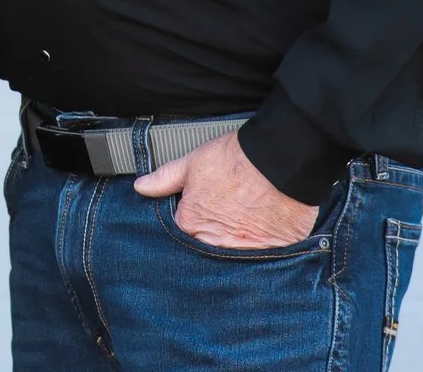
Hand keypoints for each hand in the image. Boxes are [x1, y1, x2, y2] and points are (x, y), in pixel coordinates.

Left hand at [132, 132, 317, 249]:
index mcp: (190, 224)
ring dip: (236, 249)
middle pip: (207, 251)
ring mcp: (243, 254)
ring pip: (233, 260)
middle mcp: (213, 244)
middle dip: (212, 242)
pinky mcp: (271, 257)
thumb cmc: (237, 160)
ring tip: (247, 228)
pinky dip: (261, 253)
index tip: (203, 219)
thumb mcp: (193, 163)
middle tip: (228, 222)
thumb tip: (141, 187)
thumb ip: (165, 179)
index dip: (192, 227)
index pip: (183, 236)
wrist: (281, 162)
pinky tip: (265, 236)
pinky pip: (261, 262)